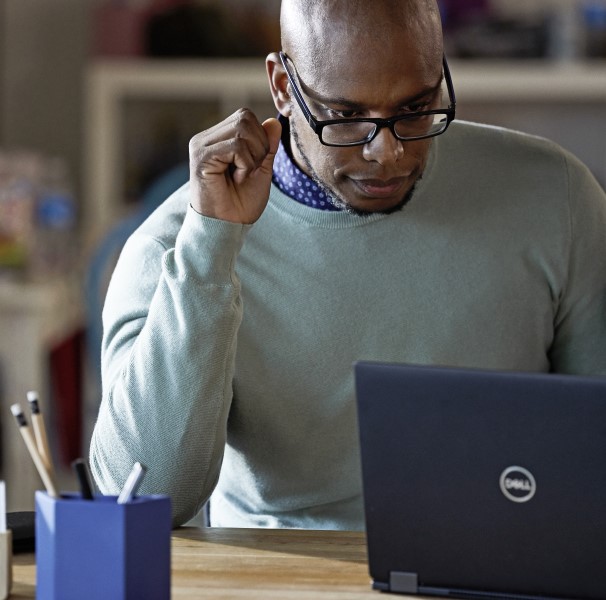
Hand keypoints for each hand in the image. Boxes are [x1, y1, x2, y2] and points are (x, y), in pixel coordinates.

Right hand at [188, 109, 281, 223]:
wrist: (227, 227)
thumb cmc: (241, 204)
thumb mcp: (261, 170)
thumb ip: (267, 146)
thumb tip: (274, 121)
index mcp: (218, 139)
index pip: (246, 117)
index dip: (261, 139)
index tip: (254, 166)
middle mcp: (206, 138)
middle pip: (245, 118)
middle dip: (259, 146)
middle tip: (250, 171)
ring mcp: (201, 145)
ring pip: (242, 129)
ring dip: (252, 156)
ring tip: (242, 176)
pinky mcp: (201, 156)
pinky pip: (236, 146)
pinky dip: (245, 163)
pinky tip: (237, 179)